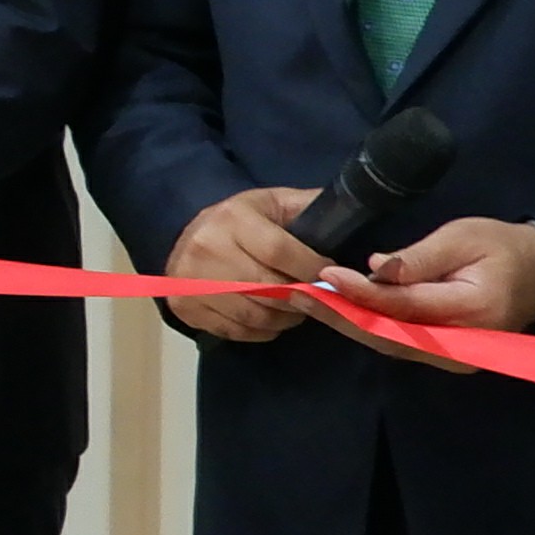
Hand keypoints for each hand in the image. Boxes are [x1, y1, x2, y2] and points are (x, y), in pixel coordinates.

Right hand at [161, 186, 332, 343]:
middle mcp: (207, 249)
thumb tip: (350, 215)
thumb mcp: (273, 203)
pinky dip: (261, 330)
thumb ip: (308, 209)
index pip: (280, 252)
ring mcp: (192, 282)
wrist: (185, 236)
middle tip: (315, 297)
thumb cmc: (241, 220)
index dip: (312, 270)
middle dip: (302, 298)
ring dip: (285, 318)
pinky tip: (268, 317)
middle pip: (270, 289)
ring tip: (293, 308)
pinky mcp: (185, 307)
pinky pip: (237, 331)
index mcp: (232, 219)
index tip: (331, 277)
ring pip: (255, 315)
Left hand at [324, 217, 534, 359]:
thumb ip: (420, 258)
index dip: (363, 293)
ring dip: (346, 322)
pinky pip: (398, 343)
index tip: (327, 276)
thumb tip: (376, 269)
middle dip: (341, 315)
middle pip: (390, 334)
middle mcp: (460, 345)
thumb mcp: (464, 238)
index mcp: (472, 310)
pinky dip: (365, 326)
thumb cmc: (502, 248)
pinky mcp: (443, 355)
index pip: (405, 307)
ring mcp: (452, 357)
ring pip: (389, 343)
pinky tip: (336, 311)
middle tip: (297, 294)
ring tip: (306, 301)